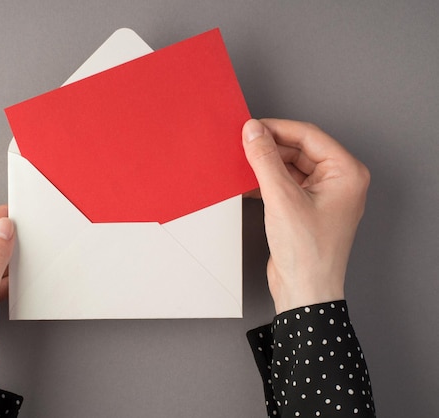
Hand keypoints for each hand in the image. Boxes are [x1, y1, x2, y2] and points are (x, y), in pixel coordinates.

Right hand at [242, 119, 369, 313]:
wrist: (304, 292)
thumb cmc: (307, 253)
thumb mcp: (282, 199)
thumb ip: (265, 160)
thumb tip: (253, 131)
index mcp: (346, 173)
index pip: (308, 136)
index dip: (277, 128)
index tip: (250, 128)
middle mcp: (339, 181)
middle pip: (299, 149)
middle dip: (270, 148)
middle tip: (242, 146)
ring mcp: (323, 195)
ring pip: (290, 166)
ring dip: (266, 165)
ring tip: (242, 164)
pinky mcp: (306, 208)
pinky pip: (286, 183)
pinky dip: (267, 181)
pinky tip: (247, 183)